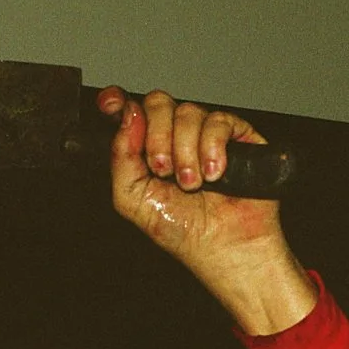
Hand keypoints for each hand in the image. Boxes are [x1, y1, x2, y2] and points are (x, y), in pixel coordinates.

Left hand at [99, 86, 315, 336]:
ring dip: (186, 152)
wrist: (225, 247)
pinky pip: (218, 121)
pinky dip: (213, 148)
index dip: (118, 100)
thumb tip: (127, 116)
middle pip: (158, 103)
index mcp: (147, 149)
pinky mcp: (236, 136)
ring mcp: (205, 134)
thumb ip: (121, 157)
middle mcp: (175, 137)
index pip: (129, 110)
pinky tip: (215, 174)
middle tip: (163, 170)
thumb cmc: (183, 231)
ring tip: (192, 183)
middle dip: (156, 137)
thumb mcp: (132, 199)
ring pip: (188, 112)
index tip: (111, 104)